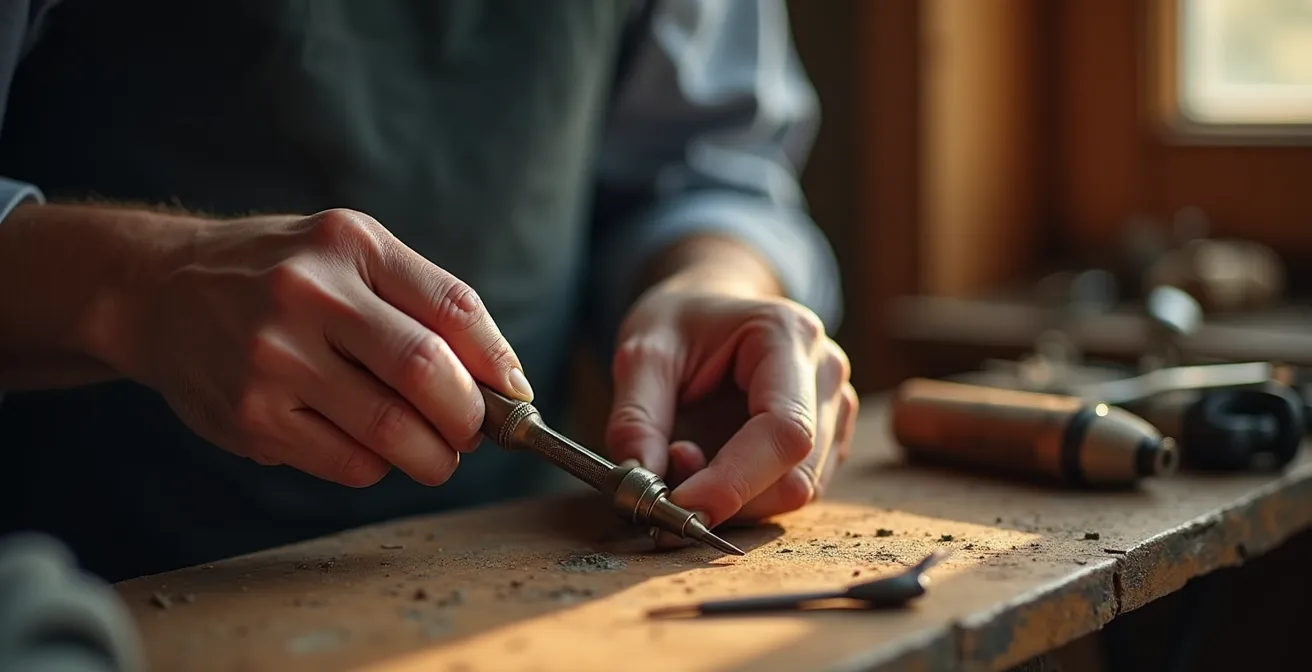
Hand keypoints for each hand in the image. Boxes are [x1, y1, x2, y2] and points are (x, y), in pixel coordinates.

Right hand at [120, 209, 531, 486]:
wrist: (161, 291)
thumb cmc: (280, 275)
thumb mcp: (350, 255)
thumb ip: (424, 303)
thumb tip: (504, 381)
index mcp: (350, 246)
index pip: (454, 308)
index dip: (499, 363)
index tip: (516, 396)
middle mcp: (310, 294)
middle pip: (427, 372)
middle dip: (471, 418)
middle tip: (475, 433)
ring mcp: (274, 357)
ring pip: (391, 430)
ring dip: (434, 455)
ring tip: (436, 453)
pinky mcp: (250, 415)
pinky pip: (348, 462)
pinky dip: (377, 466)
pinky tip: (369, 448)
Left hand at [604, 277, 857, 529]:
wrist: (709, 306)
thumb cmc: (681, 322)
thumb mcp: (641, 353)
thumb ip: (636, 417)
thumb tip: (641, 481)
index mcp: (788, 335)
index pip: (784, 430)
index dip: (735, 481)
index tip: (679, 506)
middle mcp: (824, 373)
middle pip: (798, 473)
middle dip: (729, 497)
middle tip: (665, 485)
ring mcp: (834, 408)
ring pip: (798, 491)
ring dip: (735, 501)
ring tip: (681, 458)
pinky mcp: (827, 439)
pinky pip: (792, 490)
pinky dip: (745, 498)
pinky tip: (708, 467)